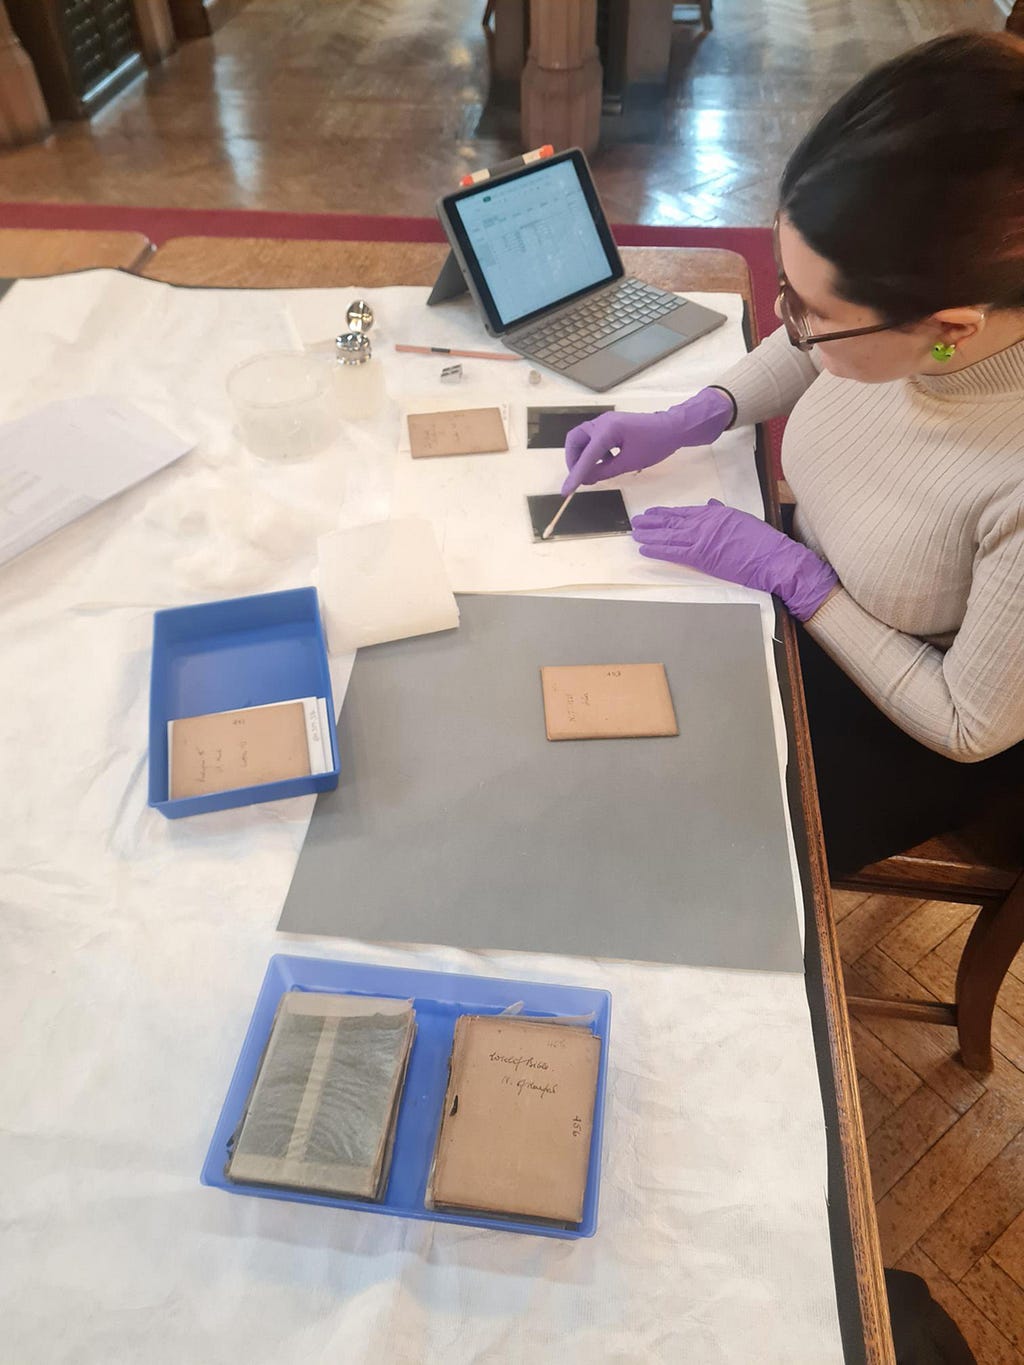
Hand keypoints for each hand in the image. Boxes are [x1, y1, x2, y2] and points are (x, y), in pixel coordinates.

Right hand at [561, 386, 734, 495]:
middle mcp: (601, 422)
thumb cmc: (655, 444)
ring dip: (582, 456)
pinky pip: (593, 438)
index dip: (574, 475)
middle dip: (573, 460)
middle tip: (579, 477)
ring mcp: (605, 422)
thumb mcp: (629, 463)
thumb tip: (585, 480)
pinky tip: (605, 462)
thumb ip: (604, 472)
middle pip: (574, 440)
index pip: (585, 456)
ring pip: (582, 439)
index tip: (565, 491)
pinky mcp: (610, 425)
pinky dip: (593, 452)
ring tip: (593, 473)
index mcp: (607, 431)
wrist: (673, 427)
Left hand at [632, 500, 838, 620]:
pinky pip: (672, 552)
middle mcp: (704, 523)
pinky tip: (644, 549)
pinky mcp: (700, 556)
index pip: (684, 512)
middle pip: (671, 521)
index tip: (652, 513)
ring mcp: (701, 539)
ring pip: (668, 536)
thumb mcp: (741, 519)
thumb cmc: (761, 541)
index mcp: (714, 513)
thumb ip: (722, 512)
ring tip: (635, 534)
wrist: (772, 557)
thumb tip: (709, 505)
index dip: (665, 513)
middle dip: (652, 522)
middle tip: (636, 522)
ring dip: (649, 535)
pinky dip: (657, 550)